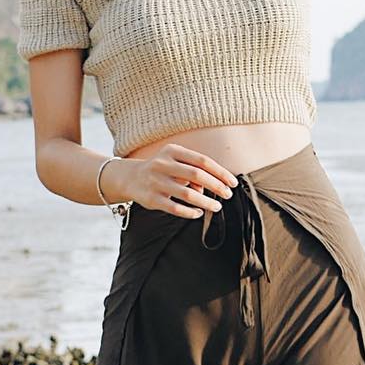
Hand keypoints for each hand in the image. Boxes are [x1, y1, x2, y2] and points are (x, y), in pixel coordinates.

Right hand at [112, 144, 238, 219]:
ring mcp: (156, 182)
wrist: (131, 177)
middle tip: (228, 195)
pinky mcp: (151, 199)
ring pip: (188, 194)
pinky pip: (175, 208)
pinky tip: (198, 213)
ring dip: (206, 201)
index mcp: (172, 151)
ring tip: (217, 207)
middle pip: (197, 175)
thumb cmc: (163, 169)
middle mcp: (162, 164)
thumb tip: (212, 187)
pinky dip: (190, 212)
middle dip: (216, 186)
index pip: (202, 161)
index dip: (220, 172)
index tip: (233, 183)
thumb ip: (194, 171)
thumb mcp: (176, 162)